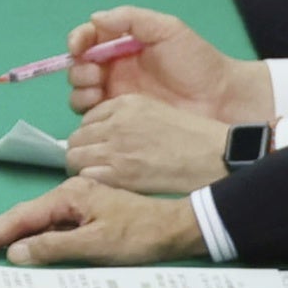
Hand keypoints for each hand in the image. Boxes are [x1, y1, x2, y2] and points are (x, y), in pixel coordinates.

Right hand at [0, 178, 202, 266]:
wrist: (176, 227)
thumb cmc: (139, 236)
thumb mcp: (96, 244)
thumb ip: (53, 247)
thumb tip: (16, 252)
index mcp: (69, 197)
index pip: (22, 217)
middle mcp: (70, 194)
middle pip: (22, 214)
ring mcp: (78, 202)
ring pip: (35, 219)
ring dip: (8, 233)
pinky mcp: (87, 212)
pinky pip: (49, 223)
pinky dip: (29, 234)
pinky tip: (20, 243)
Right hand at [64, 5, 270, 124]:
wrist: (219, 100)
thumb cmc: (196, 62)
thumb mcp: (167, 29)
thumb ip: (132, 19)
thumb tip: (94, 18)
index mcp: (124, 46)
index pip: (89, 39)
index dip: (78, 40)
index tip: (79, 46)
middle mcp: (115, 69)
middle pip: (79, 67)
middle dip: (78, 68)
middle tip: (96, 74)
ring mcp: (117, 95)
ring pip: (80, 92)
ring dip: (79, 89)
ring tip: (97, 91)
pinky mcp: (121, 119)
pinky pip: (92, 116)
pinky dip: (87, 111)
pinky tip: (102, 107)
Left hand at [66, 95, 230, 194]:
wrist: (212, 157)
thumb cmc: (190, 137)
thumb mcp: (154, 111)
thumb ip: (124, 117)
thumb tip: (101, 133)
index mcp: (124, 103)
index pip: (87, 118)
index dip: (92, 135)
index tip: (101, 145)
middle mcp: (115, 123)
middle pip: (76, 138)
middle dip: (83, 151)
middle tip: (97, 163)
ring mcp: (115, 148)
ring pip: (75, 157)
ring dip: (84, 167)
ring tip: (101, 175)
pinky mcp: (119, 173)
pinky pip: (86, 176)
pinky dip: (92, 182)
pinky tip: (108, 184)